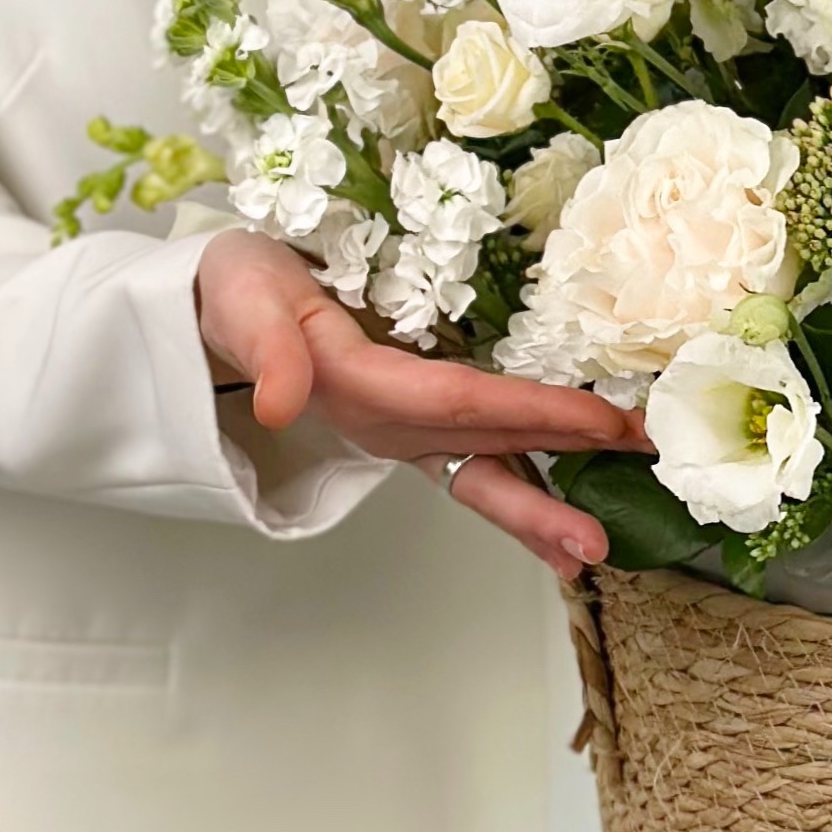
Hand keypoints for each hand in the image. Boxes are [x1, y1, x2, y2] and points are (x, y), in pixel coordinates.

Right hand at [197, 229, 648, 577]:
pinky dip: (523, 480)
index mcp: (362, 385)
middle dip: (547, 499)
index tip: (598, 422)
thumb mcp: (244, 300)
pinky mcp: (413, 421)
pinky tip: (559, 504)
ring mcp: (404, 429)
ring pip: (484, 468)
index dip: (532, 411)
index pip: (460, 402)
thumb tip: (280, 401)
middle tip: (605, 538)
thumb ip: (265, 348)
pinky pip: (476, 455)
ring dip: (542, 503)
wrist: (227, 299)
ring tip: (593, 543)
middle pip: (480, 459)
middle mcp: (390, 420)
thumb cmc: (243, 289)